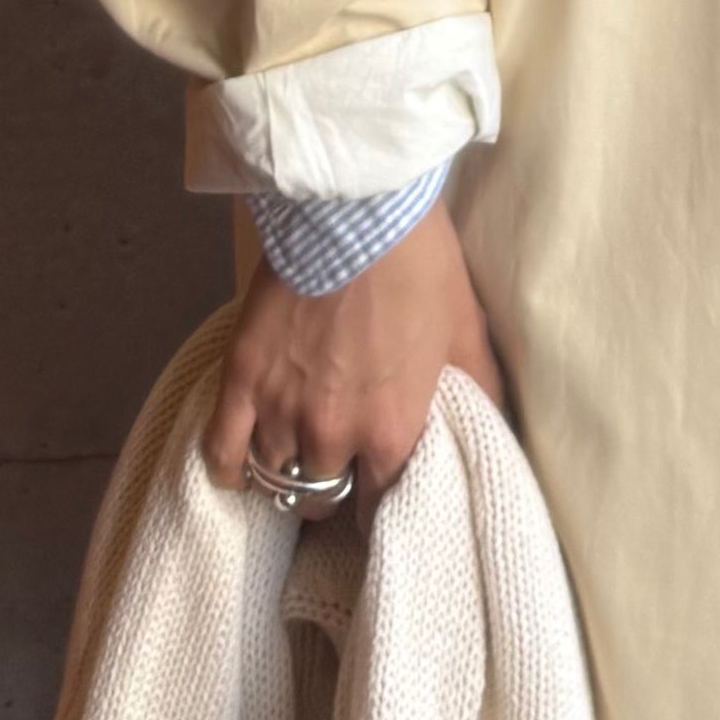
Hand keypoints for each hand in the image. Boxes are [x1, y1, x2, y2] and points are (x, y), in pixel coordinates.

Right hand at [203, 196, 503, 535]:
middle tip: (337, 465)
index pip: (378, 507)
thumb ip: (479, 392)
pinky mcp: (240, 381)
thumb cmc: (421, 266)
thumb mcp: (466, 332)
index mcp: (391, 432)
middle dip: (331, 487)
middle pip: (321, 498)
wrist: (357, 212)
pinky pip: (221, 455)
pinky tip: (244, 465)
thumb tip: (498, 429)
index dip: (378, 503)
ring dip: (285, 474)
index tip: (377, 492)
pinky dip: (231, 468)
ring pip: (273, 479)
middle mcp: (331, 435)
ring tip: (294, 458)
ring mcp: (279, 411)